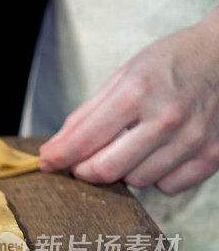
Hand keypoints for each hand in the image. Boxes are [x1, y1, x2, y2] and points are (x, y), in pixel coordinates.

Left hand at [39, 7, 218, 194]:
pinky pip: (168, 187)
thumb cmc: (171, 63)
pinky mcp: (213, 156)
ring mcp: (192, 139)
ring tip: (130, 147)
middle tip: (82, 161)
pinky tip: (158, 154)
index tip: (47, 162)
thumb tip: (54, 149)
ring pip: (137, 181)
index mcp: (138, 92)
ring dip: (123, 171)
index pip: (84, 141)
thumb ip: (86, 115)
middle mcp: (167, 119)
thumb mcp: (123, 76)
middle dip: (85, 170)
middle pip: (107, 170)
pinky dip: (156, 176)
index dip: (58, 157)